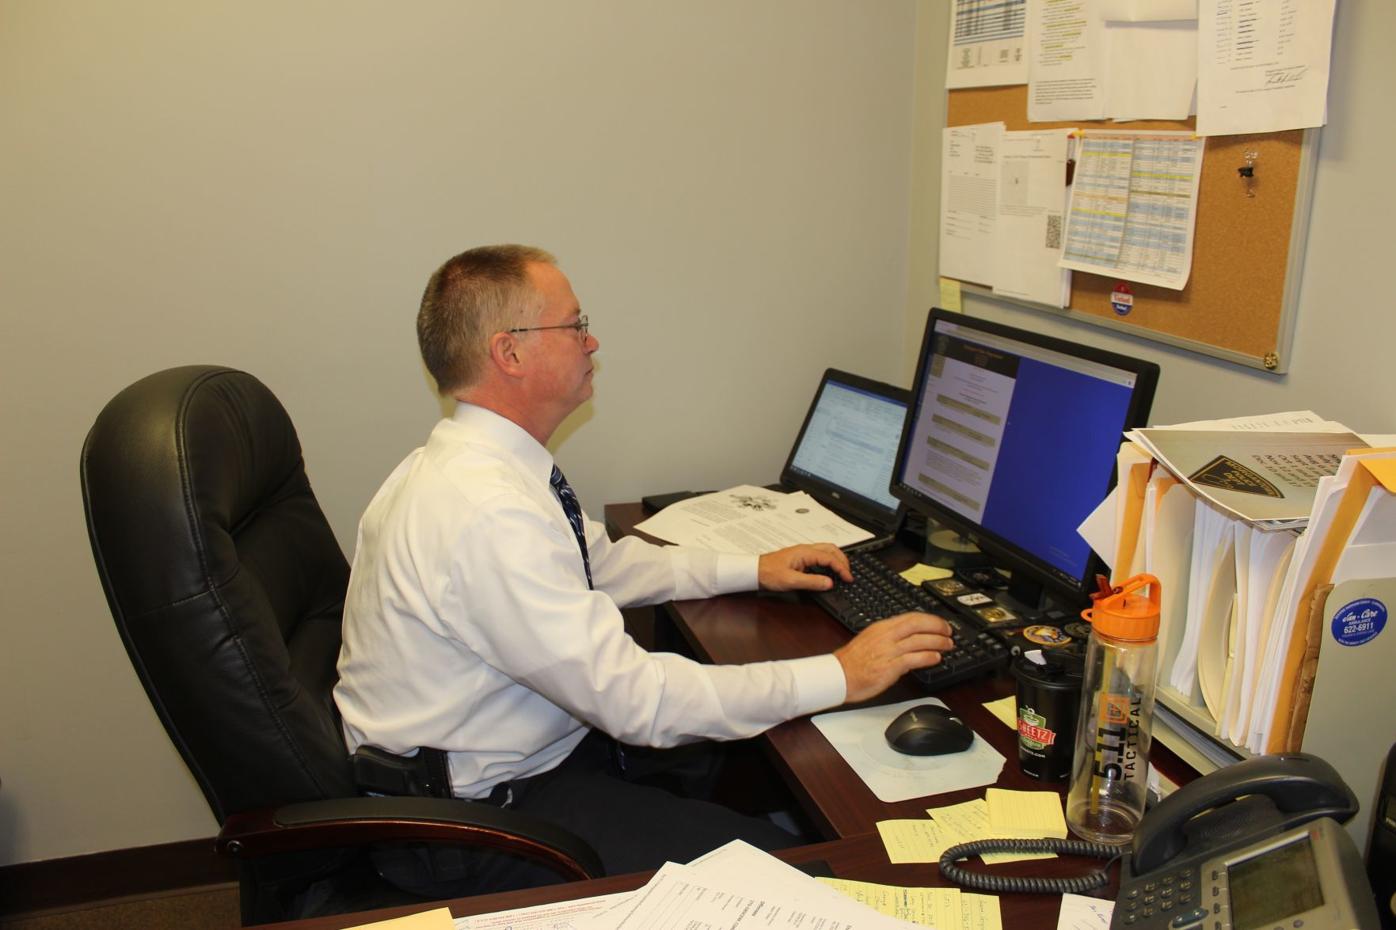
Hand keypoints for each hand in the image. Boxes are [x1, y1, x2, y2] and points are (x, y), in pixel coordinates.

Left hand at [757, 543, 851, 591]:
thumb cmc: (769, 573)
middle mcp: (806, 550)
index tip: (848, 578)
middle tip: (849, 573)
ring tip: (843, 571)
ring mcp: (803, 553)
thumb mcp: (791, 581)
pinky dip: (829, 561)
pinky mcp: (800, 558)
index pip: (830, 558)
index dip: (842, 568)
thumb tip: (829, 583)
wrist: (754, 571)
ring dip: (837, 559)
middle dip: (843, 560)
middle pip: (831, 549)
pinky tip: (829, 570)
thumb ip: (812, 582)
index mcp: (805, 552)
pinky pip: (820, 556)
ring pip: (826, 551)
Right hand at [834, 612, 954, 702]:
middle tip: (949, 632)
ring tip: (947, 645)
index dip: (929, 619)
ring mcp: (888, 651)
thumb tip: (909, 640)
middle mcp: (886, 636)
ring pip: (919, 640)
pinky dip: (928, 657)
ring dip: (938, 642)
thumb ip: (890, 638)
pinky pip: (914, 659)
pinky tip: (936, 658)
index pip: (910, 617)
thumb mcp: (870, 640)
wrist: (838, 676)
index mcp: (881, 627)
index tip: (940, 624)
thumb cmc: (852, 662)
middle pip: (918, 624)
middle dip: (937, 626)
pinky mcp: (890, 666)